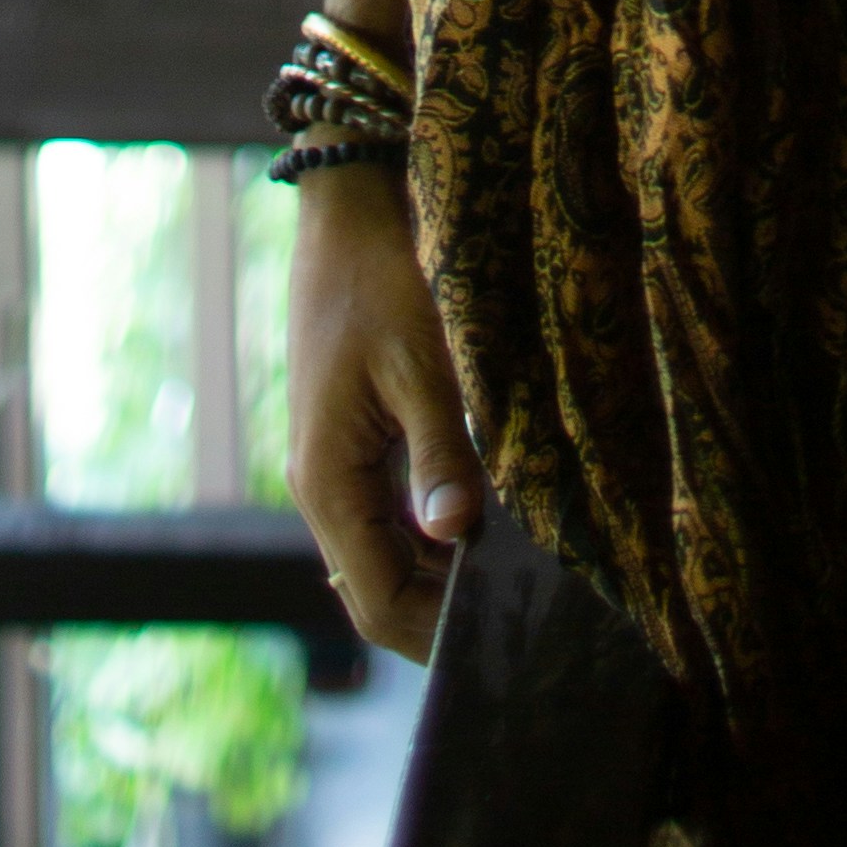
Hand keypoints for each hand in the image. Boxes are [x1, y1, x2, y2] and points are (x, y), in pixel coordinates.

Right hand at [289, 160, 482, 656]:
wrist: (349, 209)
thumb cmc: (384, 276)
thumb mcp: (422, 362)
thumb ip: (439, 452)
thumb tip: (458, 534)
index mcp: (328, 481)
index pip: (377, 601)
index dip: (436, 633)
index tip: (506, 637)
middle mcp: (321, 488)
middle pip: (377, 591)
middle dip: (442, 612)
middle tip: (525, 613)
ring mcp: (332, 466)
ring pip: (382, 558)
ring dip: (438, 575)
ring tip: (515, 575)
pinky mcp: (350, 442)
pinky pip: (385, 518)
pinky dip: (430, 536)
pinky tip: (482, 524)